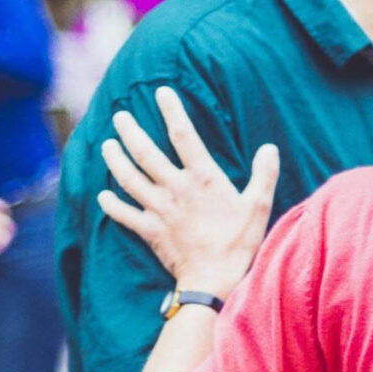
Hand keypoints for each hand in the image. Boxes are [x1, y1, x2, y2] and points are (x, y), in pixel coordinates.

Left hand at [96, 86, 279, 296]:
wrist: (214, 279)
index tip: (161, 92)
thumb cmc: (239, 243)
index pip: (183, 135)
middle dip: (130, 131)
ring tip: (107, 145)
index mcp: (202, 178)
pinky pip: (124, 215)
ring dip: (115, 160)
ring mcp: (159, 210)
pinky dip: (112, 205)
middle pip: (145, 153)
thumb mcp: (259, 206)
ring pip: (129, 179)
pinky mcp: (150, 231)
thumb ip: (264, 174)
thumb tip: (269, 148)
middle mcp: (175, 188)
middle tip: (119, 115)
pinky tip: (103, 195)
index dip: (171, 110)